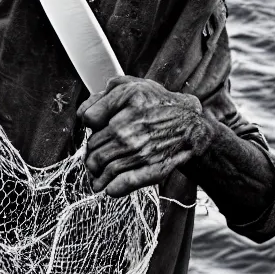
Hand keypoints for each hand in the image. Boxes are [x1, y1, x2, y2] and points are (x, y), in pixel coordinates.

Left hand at [78, 75, 211, 196]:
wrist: (190, 126)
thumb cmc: (157, 104)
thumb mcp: (131, 85)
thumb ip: (103, 95)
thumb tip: (84, 115)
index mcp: (127, 102)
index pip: (89, 118)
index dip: (90, 122)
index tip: (95, 126)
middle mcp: (131, 127)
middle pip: (93, 147)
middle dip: (90, 152)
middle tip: (93, 154)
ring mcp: (140, 150)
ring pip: (102, 167)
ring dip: (95, 173)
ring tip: (96, 173)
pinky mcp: (151, 169)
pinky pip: (123, 184)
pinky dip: (111, 188)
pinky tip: (108, 187)